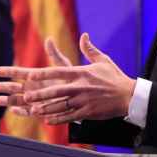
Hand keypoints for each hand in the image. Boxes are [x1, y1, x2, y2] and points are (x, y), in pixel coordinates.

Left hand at [0, 33, 135, 124]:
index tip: (30, 74)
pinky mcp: (88, 112)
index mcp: (82, 73)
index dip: (44, 74)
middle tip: (27, 96)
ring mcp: (84, 101)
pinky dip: (58, 119)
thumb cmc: (115, 77)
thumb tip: (84, 35)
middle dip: (41, 94)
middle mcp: (81, 87)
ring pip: (61, 105)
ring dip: (46, 108)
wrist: (129, 96)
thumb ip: (89, 49)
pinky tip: (47, 120)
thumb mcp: (103, 60)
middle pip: (57, 91)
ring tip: (33, 110)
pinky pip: (70, 117)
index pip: (59, 72)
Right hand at [0, 37, 71, 115]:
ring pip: (16, 100)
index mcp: (35, 76)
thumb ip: (55, 55)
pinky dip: (20, 111)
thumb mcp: (63, 67)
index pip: (18, 73)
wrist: (79, 96)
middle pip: (13, 87)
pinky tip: (13, 110)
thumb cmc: (72, 80)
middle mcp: (32, 88)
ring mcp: (34, 100)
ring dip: (6, 100)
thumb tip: (49, 39)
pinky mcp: (39, 111)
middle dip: (1, 87)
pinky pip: (27, 112)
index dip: (8, 72)